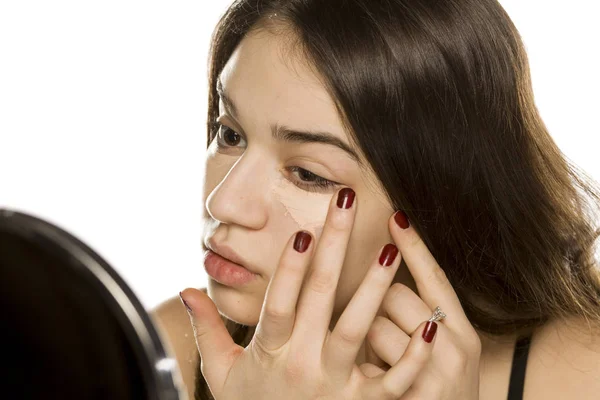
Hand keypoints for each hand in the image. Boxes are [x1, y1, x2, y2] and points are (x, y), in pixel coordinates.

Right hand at [180, 187, 476, 398]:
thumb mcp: (221, 374)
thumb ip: (205, 330)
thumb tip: (185, 289)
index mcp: (270, 352)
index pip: (278, 302)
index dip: (288, 267)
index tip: (302, 231)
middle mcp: (304, 364)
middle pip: (320, 297)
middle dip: (334, 245)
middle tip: (347, 202)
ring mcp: (337, 385)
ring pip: (359, 329)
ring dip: (375, 288)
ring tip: (391, 250)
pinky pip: (393, 381)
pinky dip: (414, 356)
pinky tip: (432, 324)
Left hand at [363, 211, 481, 398]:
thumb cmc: (443, 387)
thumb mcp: (450, 348)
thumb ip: (426, 311)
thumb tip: (390, 266)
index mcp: (463, 331)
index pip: (435, 277)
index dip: (414, 245)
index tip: (395, 215)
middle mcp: (454, 348)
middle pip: (395, 295)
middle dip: (376, 300)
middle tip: (378, 318)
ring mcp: (433, 373)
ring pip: (374, 324)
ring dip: (364, 334)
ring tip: (371, 352)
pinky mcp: (409, 395)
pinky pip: (369, 362)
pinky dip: (363, 361)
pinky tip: (360, 367)